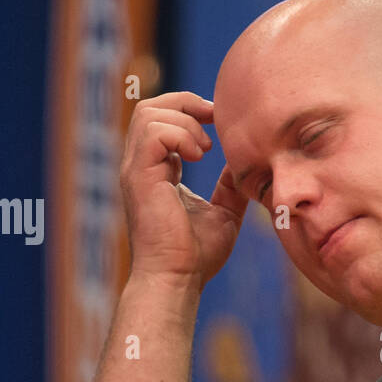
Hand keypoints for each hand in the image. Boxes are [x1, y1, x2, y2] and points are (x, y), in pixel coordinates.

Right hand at [118, 92, 248, 286]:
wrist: (178, 279)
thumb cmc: (197, 255)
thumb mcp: (224, 213)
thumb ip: (230, 187)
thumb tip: (246, 166)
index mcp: (156, 171)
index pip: (162, 121)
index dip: (190, 111)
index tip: (218, 119)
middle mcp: (141, 166)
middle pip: (150, 107)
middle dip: (186, 103)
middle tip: (214, 118)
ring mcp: (136, 170)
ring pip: (148, 113)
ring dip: (184, 121)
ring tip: (207, 149)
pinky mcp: (138, 177)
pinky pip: (152, 133)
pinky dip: (180, 135)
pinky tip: (200, 156)